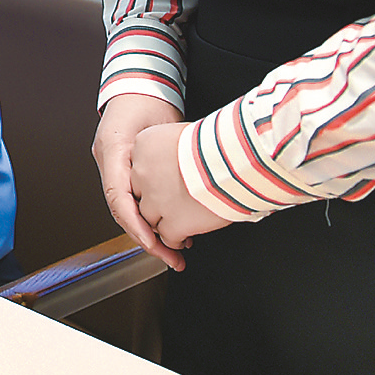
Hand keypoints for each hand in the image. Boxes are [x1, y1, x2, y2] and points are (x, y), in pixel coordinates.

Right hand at [92, 94, 186, 269]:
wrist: (139, 85)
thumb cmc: (148, 98)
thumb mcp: (158, 125)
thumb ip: (163, 155)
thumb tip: (181, 187)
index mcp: (112, 151)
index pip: (118, 198)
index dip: (136, 226)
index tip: (155, 245)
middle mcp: (107, 162)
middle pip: (121, 211)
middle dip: (145, 238)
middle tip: (171, 257)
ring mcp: (113, 167)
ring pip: (127, 210)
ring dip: (148, 233)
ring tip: (174, 251)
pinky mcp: (123, 171)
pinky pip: (132, 201)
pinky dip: (149, 219)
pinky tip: (169, 230)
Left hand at [132, 122, 229, 249]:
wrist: (235, 162)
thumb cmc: (221, 145)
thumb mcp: (186, 133)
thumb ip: (174, 146)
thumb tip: (182, 158)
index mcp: (144, 145)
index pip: (140, 169)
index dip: (154, 181)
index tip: (166, 185)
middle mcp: (143, 173)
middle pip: (141, 194)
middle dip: (155, 203)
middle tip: (170, 207)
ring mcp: (155, 200)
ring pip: (150, 218)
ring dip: (163, 224)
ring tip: (176, 226)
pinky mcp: (172, 222)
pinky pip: (168, 237)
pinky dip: (174, 241)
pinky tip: (183, 239)